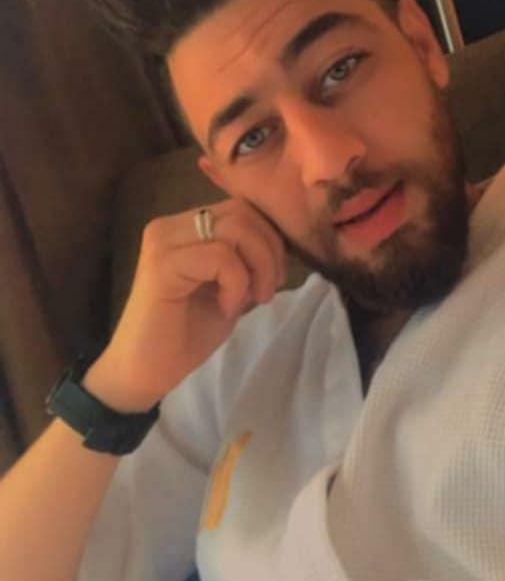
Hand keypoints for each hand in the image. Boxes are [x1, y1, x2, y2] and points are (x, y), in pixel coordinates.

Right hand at [83, 199, 287, 412]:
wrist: (146, 372)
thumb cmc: (187, 333)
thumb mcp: (231, 287)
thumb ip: (248, 259)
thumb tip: (283, 242)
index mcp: (185, 226)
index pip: (242, 209)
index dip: (269, 240)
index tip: (272, 279)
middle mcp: (170, 225)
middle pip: (242, 212)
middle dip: (269, 252)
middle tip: (266, 292)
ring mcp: (163, 241)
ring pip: (236, 229)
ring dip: (258, 267)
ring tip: (251, 300)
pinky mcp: (161, 264)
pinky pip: (221, 256)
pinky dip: (236, 283)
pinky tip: (226, 308)